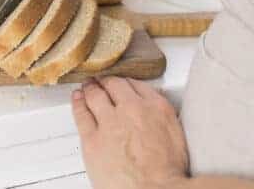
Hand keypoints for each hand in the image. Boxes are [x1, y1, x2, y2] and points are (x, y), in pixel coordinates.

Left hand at [71, 77, 189, 188]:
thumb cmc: (168, 172)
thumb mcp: (176, 136)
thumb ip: (164, 117)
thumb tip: (156, 111)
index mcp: (156, 108)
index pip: (136, 85)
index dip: (126, 82)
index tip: (122, 84)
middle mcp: (132, 109)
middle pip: (114, 85)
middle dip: (106, 81)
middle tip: (101, 81)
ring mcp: (110, 122)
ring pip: (95, 95)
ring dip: (90, 88)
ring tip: (87, 86)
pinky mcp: (92, 139)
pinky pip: (81, 114)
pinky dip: (78, 103)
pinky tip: (77, 98)